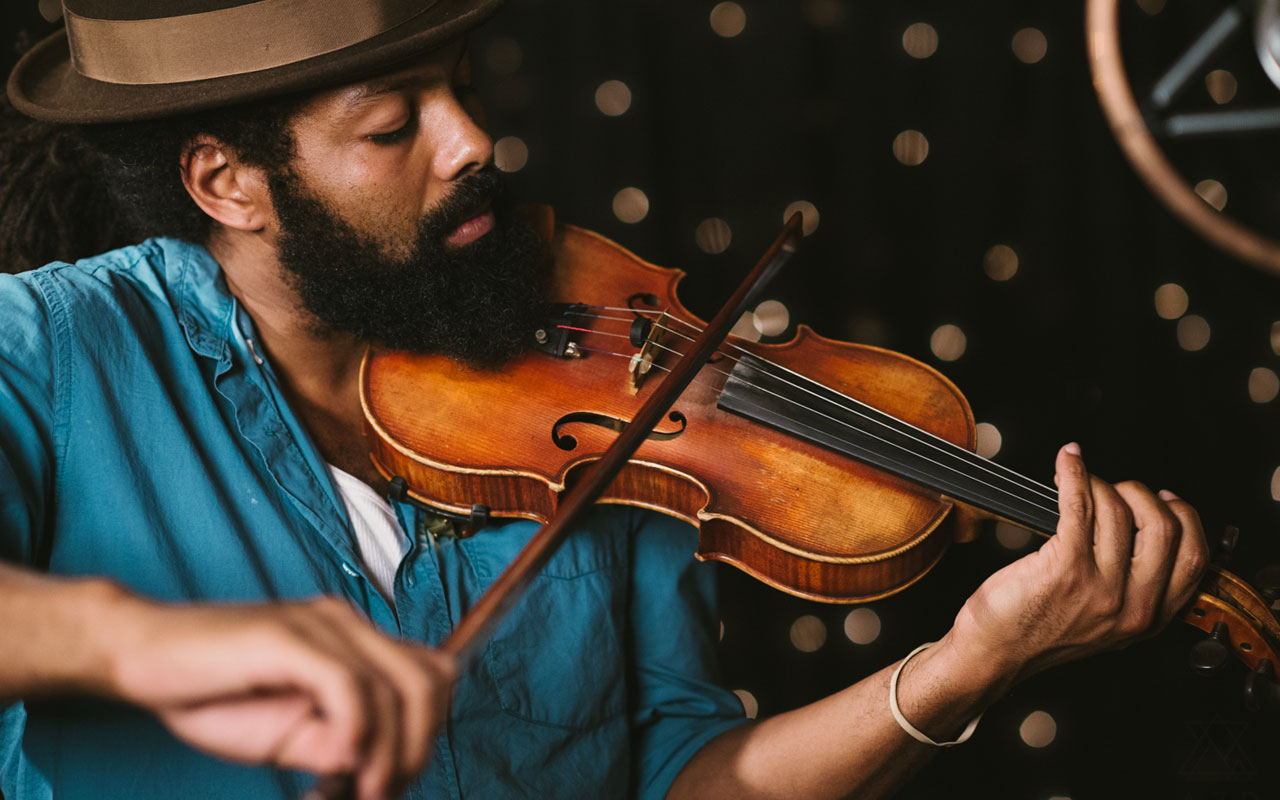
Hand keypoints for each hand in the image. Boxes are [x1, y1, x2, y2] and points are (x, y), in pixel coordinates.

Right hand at [104, 594, 453, 799]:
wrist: (139, 655)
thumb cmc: (211, 694)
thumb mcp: (287, 735)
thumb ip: (336, 742)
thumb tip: (374, 762)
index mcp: (353, 640)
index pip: (431, 675)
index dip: (427, 732)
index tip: (395, 782)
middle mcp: (346, 623)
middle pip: (428, 681)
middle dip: (418, 747)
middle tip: (383, 792)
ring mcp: (319, 624)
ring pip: (396, 686)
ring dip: (390, 749)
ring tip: (363, 789)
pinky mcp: (287, 635)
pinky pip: (347, 684)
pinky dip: (355, 730)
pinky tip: (339, 760)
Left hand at [950, 442, 1207, 681]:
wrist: (996, 653)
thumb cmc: (1038, 631)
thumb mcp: (1105, 622)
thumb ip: (1132, 588)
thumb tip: (1141, 525)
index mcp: (1148, 618)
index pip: (1193, 560)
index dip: (1184, 520)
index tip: (1164, 501)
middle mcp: (1132, 606)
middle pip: (1165, 529)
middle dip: (1142, 495)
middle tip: (1117, 488)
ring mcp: (1101, 588)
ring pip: (1119, 512)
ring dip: (1100, 484)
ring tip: (1081, 481)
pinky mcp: (1065, 569)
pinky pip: (1080, 506)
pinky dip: (1075, 475)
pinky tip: (1067, 464)